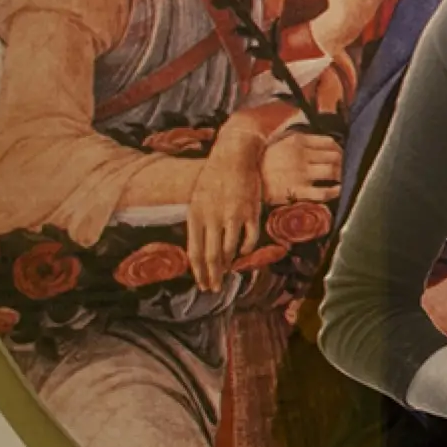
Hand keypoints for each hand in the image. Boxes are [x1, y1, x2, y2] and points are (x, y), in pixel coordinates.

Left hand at [187, 130, 265, 291]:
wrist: (233, 157)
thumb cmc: (213, 178)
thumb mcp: (197, 200)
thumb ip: (199, 224)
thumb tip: (201, 249)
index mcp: (195, 216)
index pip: (195, 253)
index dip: (198, 272)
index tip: (202, 284)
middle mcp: (212, 219)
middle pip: (212, 256)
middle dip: (212, 275)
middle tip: (214, 288)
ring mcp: (233, 216)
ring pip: (230, 250)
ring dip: (229, 265)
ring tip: (228, 274)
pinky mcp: (251, 212)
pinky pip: (249, 238)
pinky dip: (246, 249)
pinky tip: (243, 254)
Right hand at [261, 131, 342, 203]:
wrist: (243, 177)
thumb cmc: (260, 160)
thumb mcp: (277, 142)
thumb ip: (297, 140)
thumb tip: (315, 141)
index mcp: (297, 141)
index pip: (329, 142)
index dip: (339, 149)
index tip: (339, 154)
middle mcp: (302, 155)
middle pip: (335, 156)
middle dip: (343, 162)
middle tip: (342, 168)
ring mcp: (301, 173)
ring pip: (333, 171)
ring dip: (341, 175)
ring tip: (341, 178)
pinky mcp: (298, 191)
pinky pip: (324, 192)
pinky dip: (335, 191)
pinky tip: (337, 190)